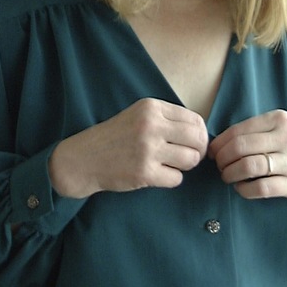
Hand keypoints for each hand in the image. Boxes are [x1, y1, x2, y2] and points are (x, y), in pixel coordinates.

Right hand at [49, 98, 207, 197]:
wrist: (85, 159)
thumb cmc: (116, 137)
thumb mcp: (139, 115)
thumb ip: (167, 119)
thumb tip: (202, 133)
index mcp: (151, 107)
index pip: (195, 120)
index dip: (200, 134)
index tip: (194, 142)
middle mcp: (150, 125)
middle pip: (198, 139)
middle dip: (198, 150)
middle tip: (188, 156)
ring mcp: (147, 150)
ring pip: (190, 159)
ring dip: (185, 165)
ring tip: (171, 164)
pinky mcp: (144, 173)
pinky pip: (176, 178)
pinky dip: (171, 178)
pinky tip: (157, 174)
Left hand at [208, 110, 286, 206]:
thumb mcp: (276, 130)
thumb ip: (250, 133)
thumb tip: (214, 146)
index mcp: (278, 119)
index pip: (238, 130)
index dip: (219, 143)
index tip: (212, 152)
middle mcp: (286, 138)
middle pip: (240, 148)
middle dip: (222, 158)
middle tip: (219, 165)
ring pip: (248, 166)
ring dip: (230, 173)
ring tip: (227, 176)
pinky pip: (259, 188)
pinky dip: (243, 189)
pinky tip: (241, 187)